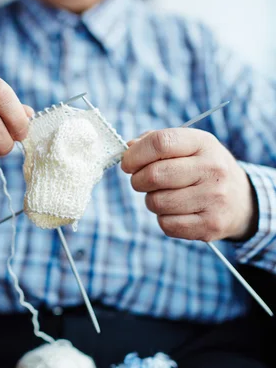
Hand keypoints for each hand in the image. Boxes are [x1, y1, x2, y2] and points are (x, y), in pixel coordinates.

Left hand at [121, 128, 257, 241]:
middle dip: (138, 180)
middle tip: (141, 181)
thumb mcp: (188, 146)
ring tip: (165, 195)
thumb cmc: (202, 168)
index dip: (135, 154)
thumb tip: (129, 147)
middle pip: (154, 175)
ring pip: (157, 202)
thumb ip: (156, 142)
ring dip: (152, 200)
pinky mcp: (210, 225)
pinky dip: (164, 219)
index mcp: (204, 143)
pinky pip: (167, 224)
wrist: (240, 199)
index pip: (161, 142)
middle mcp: (213, 169)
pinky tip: (176, 211)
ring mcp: (214, 199)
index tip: (127, 163)